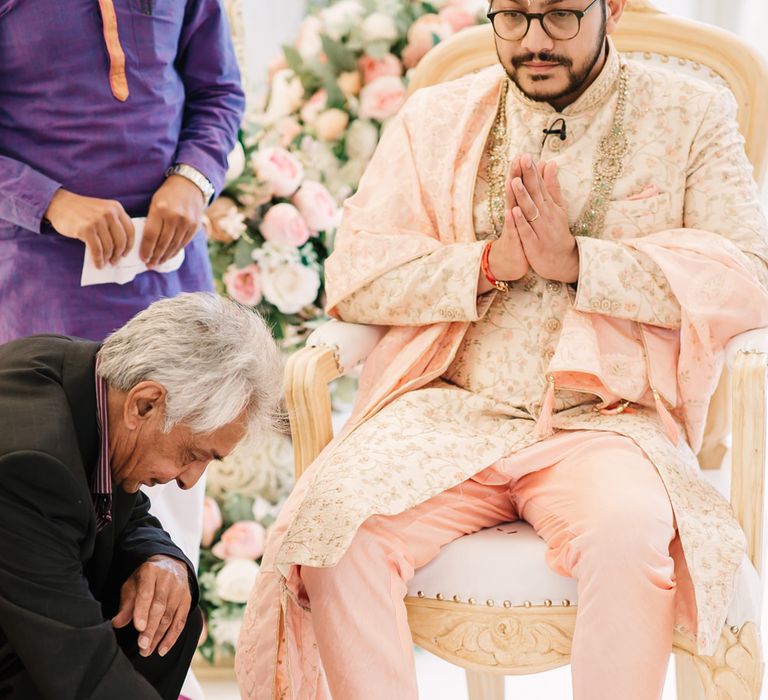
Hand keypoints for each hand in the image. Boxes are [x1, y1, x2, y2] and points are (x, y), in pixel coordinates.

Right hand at [44, 189, 133, 268]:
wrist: (58, 203)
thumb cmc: (82, 211)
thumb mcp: (102, 210)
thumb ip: (112, 223)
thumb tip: (120, 248)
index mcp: (116, 207)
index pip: (130, 230)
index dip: (130, 245)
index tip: (125, 253)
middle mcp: (109, 213)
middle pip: (121, 240)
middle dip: (119, 254)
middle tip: (115, 261)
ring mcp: (97, 220)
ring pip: (109, 246)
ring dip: (108, 258)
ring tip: (105, 263)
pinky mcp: (86, 229)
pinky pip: (97, 250)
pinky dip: (98, 259)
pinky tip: (98, 264)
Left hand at [112, 555, 191, 656]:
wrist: (171, 565)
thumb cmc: (146, 579)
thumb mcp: (133, 585)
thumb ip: (126, 604)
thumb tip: (116, 623)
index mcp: (151, 571)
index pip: (147, 593)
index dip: (142, 611)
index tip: (138, 628)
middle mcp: (168, 579)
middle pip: (160, 607)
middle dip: (151, 628)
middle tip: (142, 645)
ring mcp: (180, 590)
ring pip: (170, 616)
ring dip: (159, 636)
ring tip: (147, 651)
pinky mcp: (187, 600)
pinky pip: (180, 621)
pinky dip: (172, 637)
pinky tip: (162, 649)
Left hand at [142, 175, 205, 266]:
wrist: (189, 186)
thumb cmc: (167, 195)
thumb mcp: (155, 203)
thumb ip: (151, 221)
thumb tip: (145, 243)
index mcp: (160, 210)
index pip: (151, 235)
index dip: (146, 249)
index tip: (142, 258)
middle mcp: (174, 217)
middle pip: (162, 243)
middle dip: (155, 256)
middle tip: (149, 264)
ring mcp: (186, 222)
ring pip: (173, 245)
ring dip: (165, 256)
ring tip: (158, 263)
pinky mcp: (194, 226)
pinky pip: (183, 243)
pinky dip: (175, 251)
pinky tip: (169, 256)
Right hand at [484, 161, 531, 283]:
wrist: (512, 261)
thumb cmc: (522, 236)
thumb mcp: (527, 215)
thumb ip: (531, 197)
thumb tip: (535, 182)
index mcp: (520, 207)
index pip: (521, 186)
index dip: (523, 171)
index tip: (525, 154)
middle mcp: (513, 214)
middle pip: (514, 192)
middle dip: (515, 176)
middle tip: (516, 159)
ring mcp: (512, 226)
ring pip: (511, 208)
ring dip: (511, 195)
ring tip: (512, 181)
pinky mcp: (513, 240)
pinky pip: (512, 229)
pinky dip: (512, 221)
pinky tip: (512, 212)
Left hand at [507, 154, 578, 282]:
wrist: (563, 260)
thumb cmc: (556, 230)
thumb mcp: (557, 207)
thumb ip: (552, 186)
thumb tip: (550, 163)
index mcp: (549, 205)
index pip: (540, 185)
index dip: (532, 170)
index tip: (526, 155)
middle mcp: (545, 214)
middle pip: (535, 193)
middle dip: (529, 177)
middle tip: (523, 159)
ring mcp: (540, 229)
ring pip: (530, 210)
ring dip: (523, 196)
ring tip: (515, 181)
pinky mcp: (534, 243)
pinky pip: (526, 231)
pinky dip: (520, 221)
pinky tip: (513, 211)